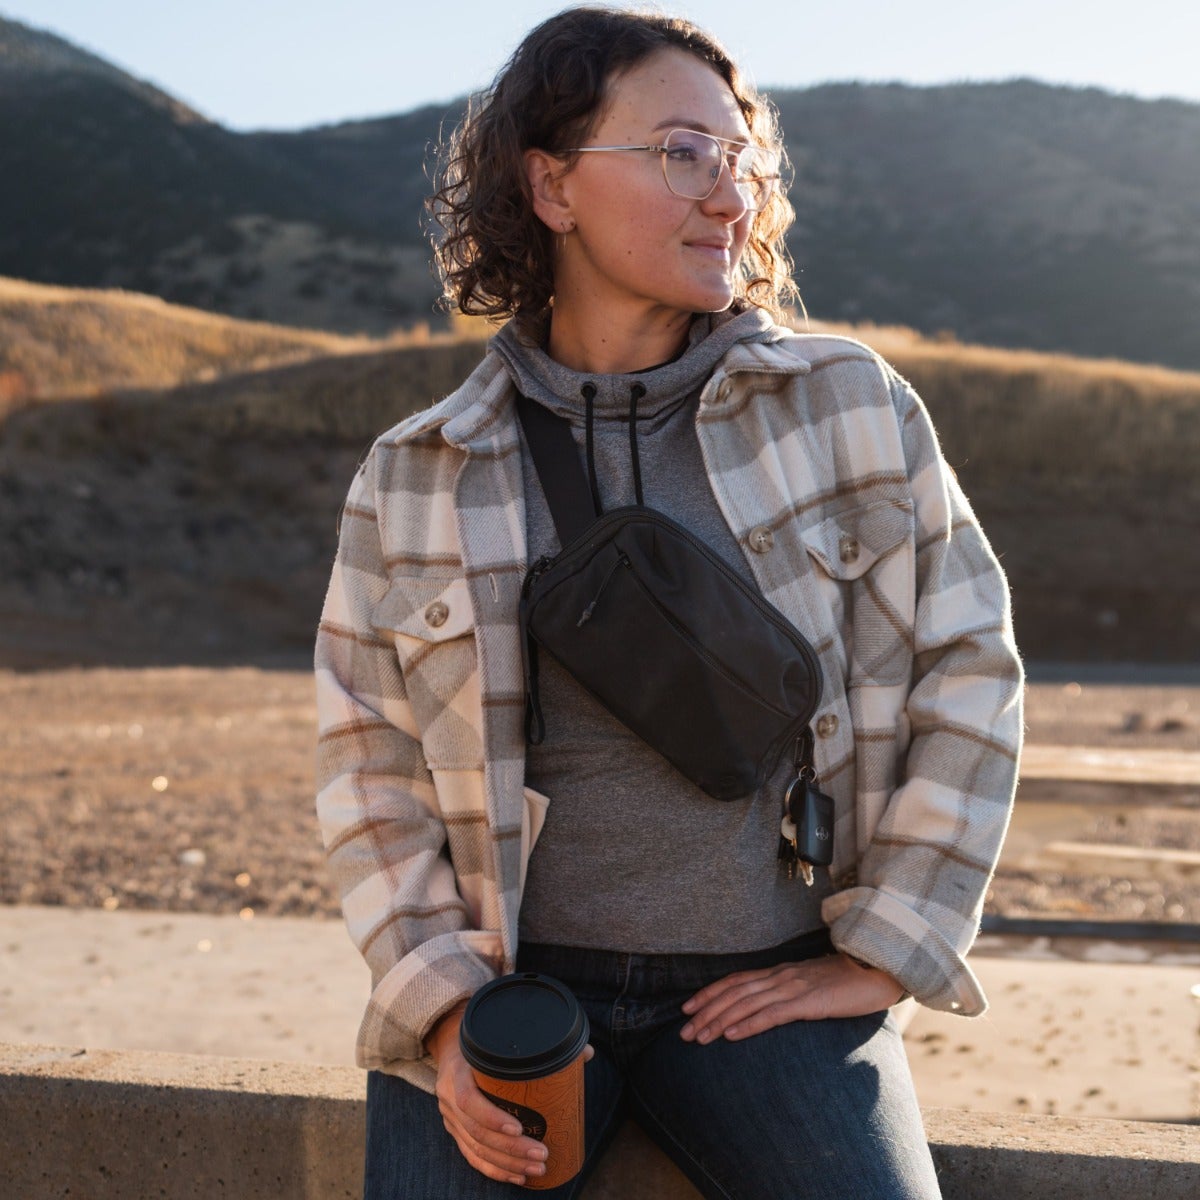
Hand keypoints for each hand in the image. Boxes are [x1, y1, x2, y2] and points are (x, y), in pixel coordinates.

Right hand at [427, 1002, 549, 1184]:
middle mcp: (449, 1098)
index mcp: (457, 1072)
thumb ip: (541, 1044)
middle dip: (511, 1149)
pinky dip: (495, 1170)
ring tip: (537, 1169)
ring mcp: (451, 1118)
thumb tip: (586, 1052)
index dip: (491, 1117)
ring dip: (507, 1164)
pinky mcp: (456, 1132)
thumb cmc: (485, 1042)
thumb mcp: (500, 1038)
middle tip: (541, 1154)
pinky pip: (473, 1157)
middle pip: (477, 1132)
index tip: (518, 1128)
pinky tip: (517, 1177)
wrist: (452, 1045)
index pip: (468, 1100)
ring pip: (476, 1150)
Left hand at [679, 953, 904, 1044]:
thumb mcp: (814, 985)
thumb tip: (773, 1006)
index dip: (709, 993)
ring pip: (746, 1004)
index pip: (735, 981)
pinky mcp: (809, 1001)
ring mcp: (793, 987)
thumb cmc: (849, 980)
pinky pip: (772, 1014)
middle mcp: (781, 976)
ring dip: (718, 1021)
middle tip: (683, 1031)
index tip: (687, 1007)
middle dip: (705, 1011)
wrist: (880, 969)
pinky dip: (748, 1024)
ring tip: (698, 1037)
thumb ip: (792, 992)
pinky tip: (731, 1035)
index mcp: (781, 972)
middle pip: (733, 993)